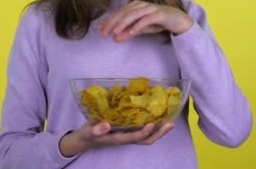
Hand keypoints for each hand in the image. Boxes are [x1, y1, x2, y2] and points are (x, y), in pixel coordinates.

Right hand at [59, 122, 174, 156]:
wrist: (85, 138)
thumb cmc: (88, 135)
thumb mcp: (89, 132)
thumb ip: (96, 129)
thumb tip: (106, 125)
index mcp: (118, 139)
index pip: (134, 137)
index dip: (144, 132)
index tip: (151, 123)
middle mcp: (126, 138)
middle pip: (146, 140)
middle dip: (159, 134)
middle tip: (170, 124)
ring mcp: (128, 134)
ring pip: (146, 136)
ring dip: (158, 130)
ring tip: (169, 121)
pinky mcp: (127, 129)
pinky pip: (142, 129)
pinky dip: (151, 124)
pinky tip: (156, 115)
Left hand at [97, 0, 193, 41]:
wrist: (179, 20)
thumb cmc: (158, 22)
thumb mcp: (141, 29)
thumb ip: (128, 33)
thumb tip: (114, 39)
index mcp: (135, 5)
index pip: (119, 13)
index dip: (108, 21)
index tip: (99, 30)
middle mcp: (141, 4)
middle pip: (123, 13)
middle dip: (112, 23)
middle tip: (104, 33)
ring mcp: (150, 8)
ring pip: (133, 15)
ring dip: (122, 24)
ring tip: (114, 32)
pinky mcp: (159, 13)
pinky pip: (146, 19)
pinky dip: (138, 26)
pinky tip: (131, 32)